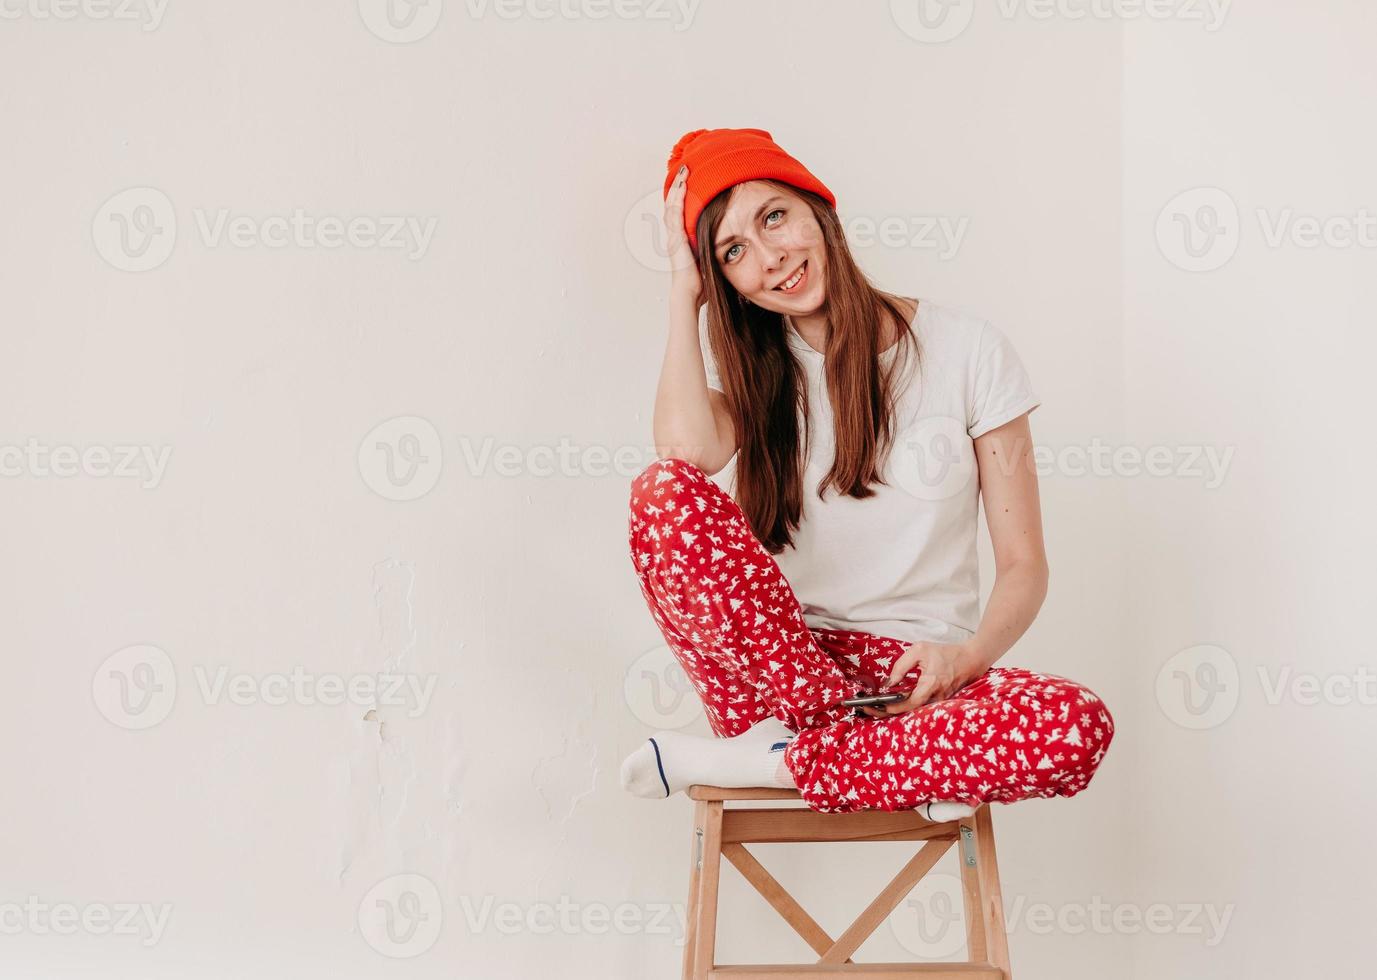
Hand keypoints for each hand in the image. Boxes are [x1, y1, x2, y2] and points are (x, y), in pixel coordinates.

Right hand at [663, 165, 704, 310]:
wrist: (690, 293)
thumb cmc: (701, 283)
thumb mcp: (710, 261)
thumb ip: (716, 251)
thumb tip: (732, 250)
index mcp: (683, 240)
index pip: (681, 212)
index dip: (683, 197)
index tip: (690, 182)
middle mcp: (676, 235)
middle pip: (674, 204)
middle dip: (679, 186)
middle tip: (685, 169)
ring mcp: (674, 235)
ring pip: (672, 204)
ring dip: (677, 186)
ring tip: (683, 171)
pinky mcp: (676, 237)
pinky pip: (675, 211)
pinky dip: (678, 196)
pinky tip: (682, 184)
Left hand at [859, 641, 980, 717]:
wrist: (971, 660)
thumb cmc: (946, 653)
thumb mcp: (919, 650)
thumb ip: (901, 666)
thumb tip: (888, 683)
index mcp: (930, 683)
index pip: (909, 703)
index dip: (891, 706)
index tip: (876, 705)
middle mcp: (935, 697)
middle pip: (907, 712)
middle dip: (886, 712)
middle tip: (867, 709)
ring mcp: (938, 701)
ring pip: (912, 711)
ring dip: (893, 710)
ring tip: (873, 707)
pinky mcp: (938, 701)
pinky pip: (918, 707)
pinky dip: (903, 706)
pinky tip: (889, 703)